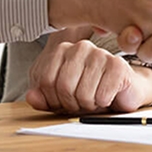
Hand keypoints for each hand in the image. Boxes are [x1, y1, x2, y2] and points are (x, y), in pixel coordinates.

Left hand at [25, 39, 151, 113]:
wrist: (120, 91)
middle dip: (71, 103)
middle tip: (80, 102)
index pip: (46, 79)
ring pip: (83, 93)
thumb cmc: (89, 91)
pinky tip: (107, 96)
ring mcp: (100, 54)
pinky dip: (103, 103)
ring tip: (94, 98)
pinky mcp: (117, 65)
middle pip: (64, 85)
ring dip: (88, 104)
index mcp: (63, 50)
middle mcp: (81, 47)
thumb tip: (31, 97)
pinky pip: (102, 95)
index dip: (52, 98)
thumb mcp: (60, 97)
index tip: (61, 101)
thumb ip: (43, 98)